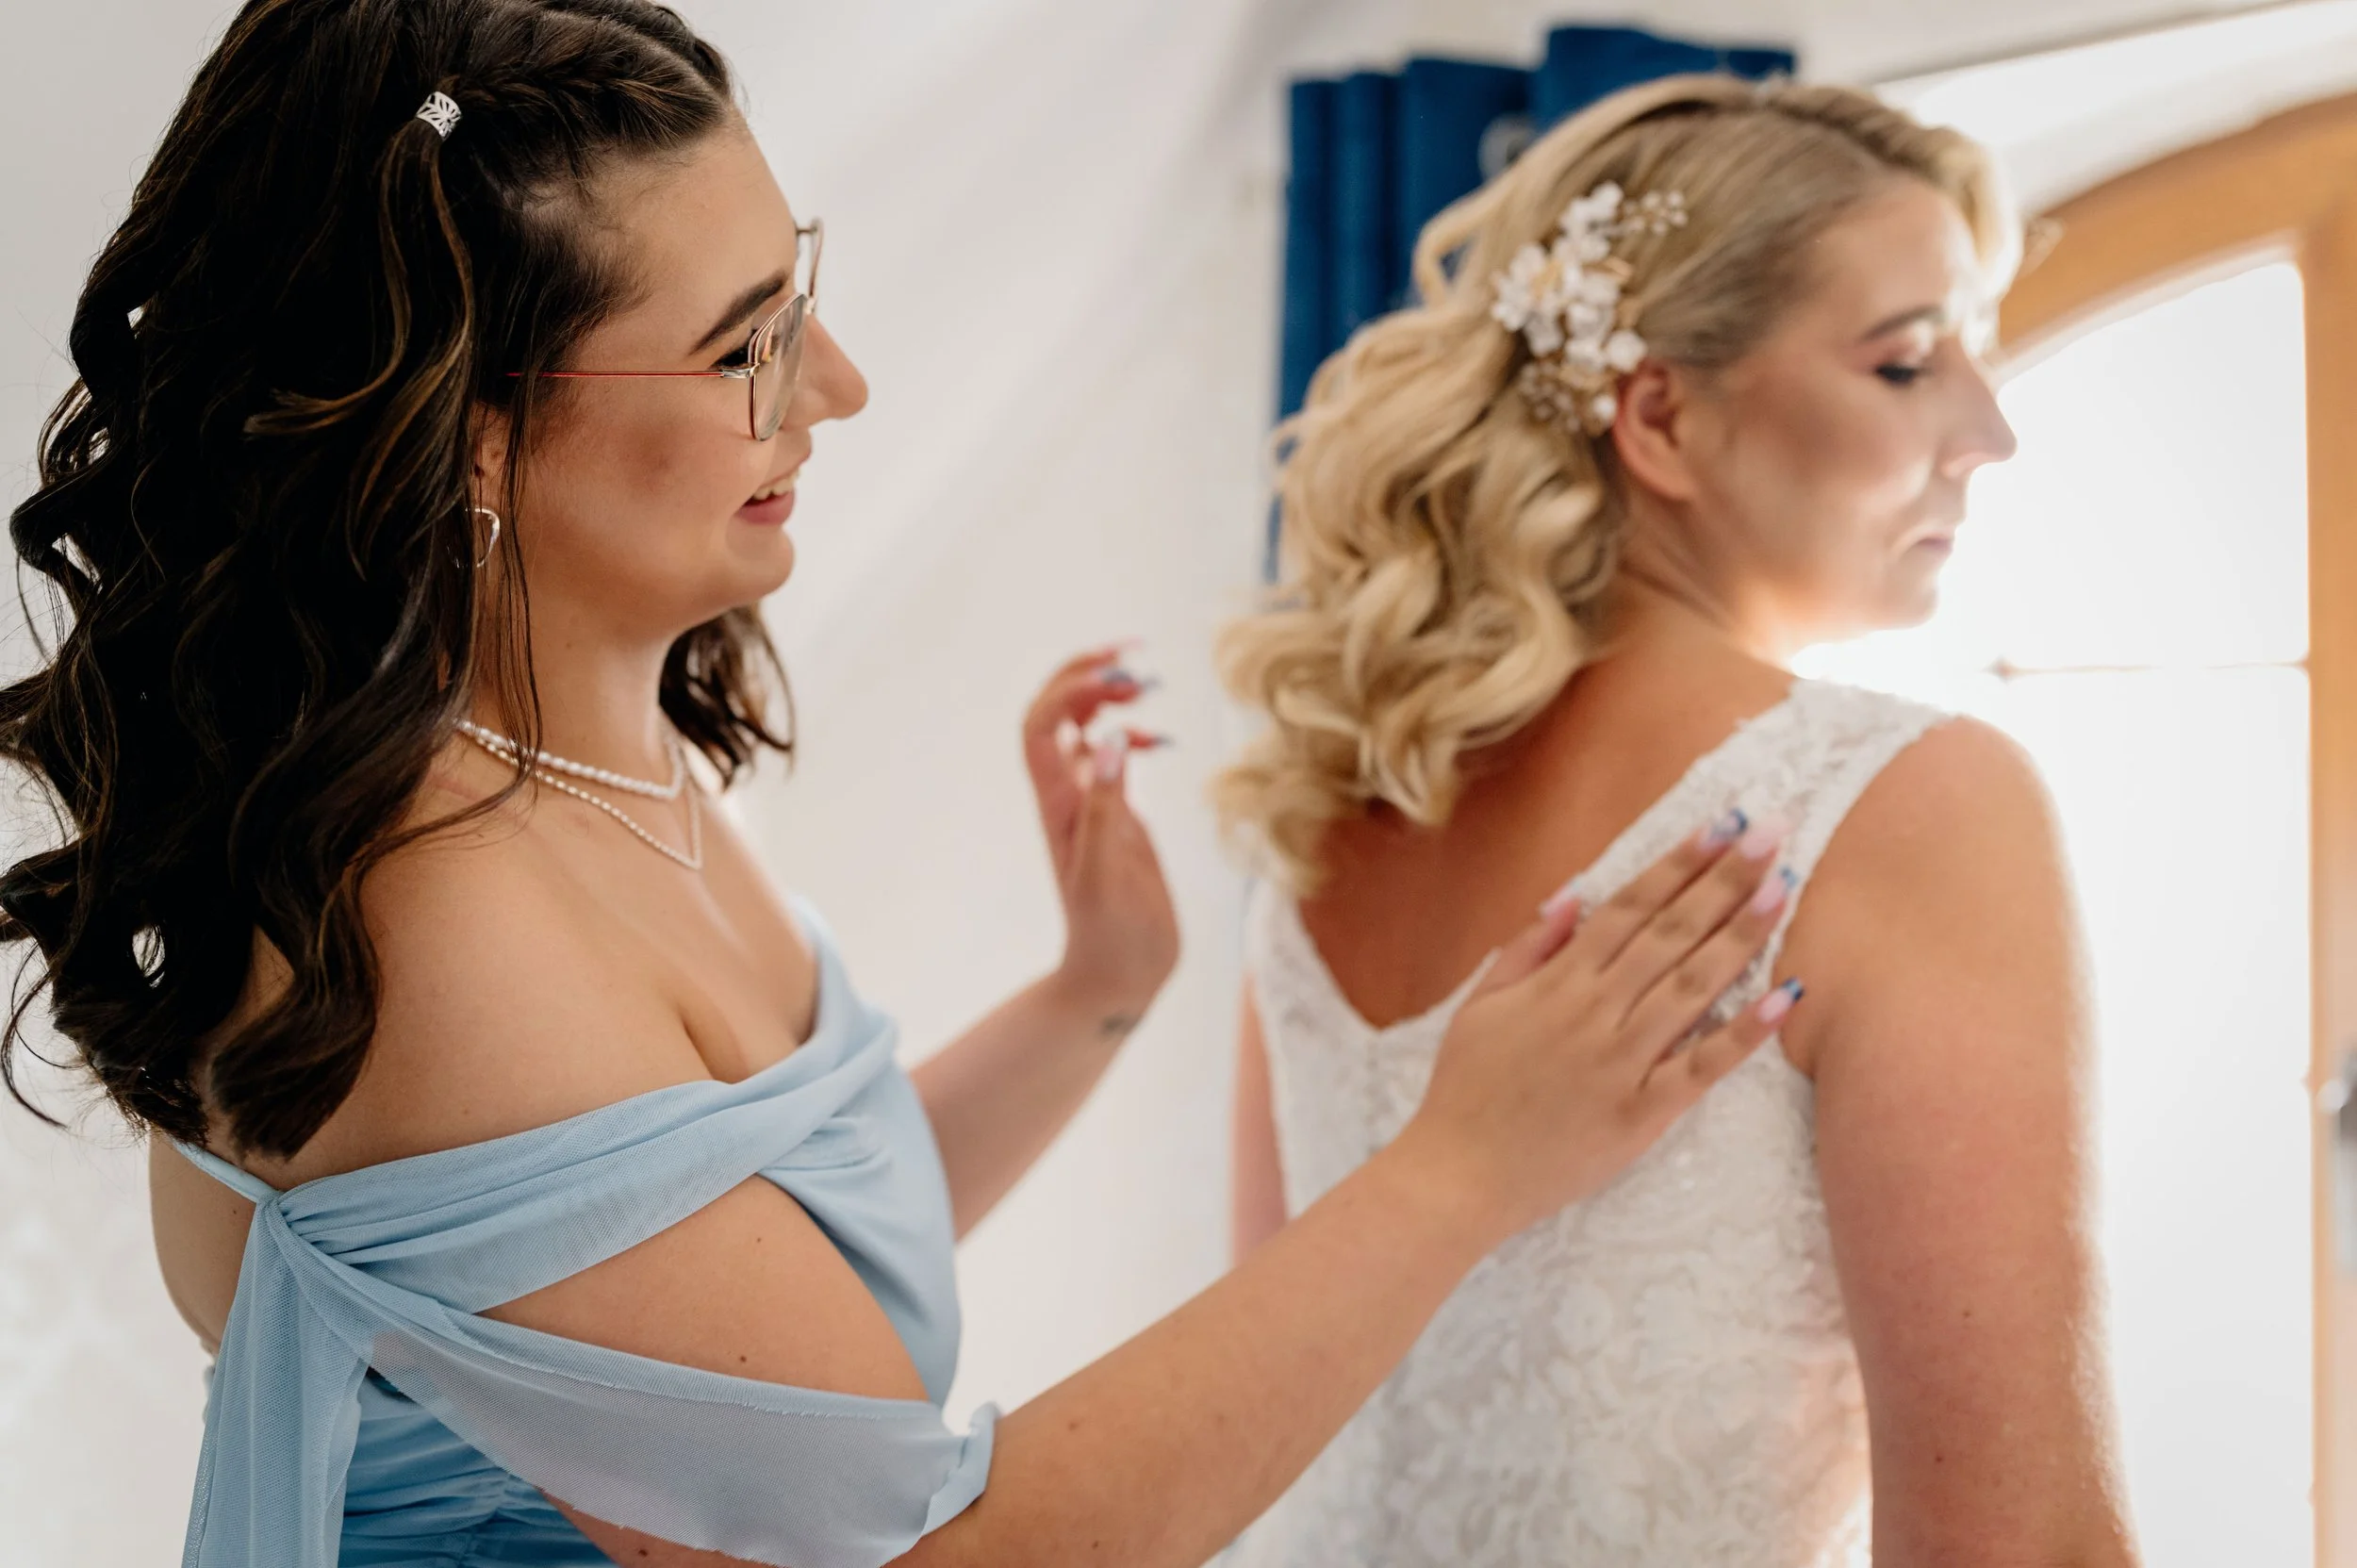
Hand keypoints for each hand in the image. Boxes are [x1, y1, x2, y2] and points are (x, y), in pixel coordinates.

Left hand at [1023, 646, 1179, 1037]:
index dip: (1071, 688)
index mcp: (1059, 804)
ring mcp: (1094, 804)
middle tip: (1133, 654)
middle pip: (1057, 715)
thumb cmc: (1108, 935)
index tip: (1119, 675)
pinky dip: (1136, 737)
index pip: (1042, 726)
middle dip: (1087, 674)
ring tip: (1150, 684)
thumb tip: (1114, 737)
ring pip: (1088, 731)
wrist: (1119, 977)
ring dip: (1112, 699)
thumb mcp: (1106, 871)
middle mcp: (1071, 796)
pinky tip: (1163, 739)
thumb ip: (1107, 805)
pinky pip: (1118, 761)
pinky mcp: (1120, 819)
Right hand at [1391, 815, 1798, 1240]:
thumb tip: (1572, 898)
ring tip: (1784, 890)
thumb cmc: (1465, 1089)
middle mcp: (1596, 1012)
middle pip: (1671, 934)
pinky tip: (1785, 997)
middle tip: (1773, 836)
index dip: (1678, 864)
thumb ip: (1526, 950)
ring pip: (1694, 987)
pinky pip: (1701, 1067)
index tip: (1721, 826)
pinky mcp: (1643, 1114)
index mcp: (1559, 983)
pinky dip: (1745, 1032)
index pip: (1630, 908)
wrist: (1458, 1175)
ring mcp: (1623, 1062)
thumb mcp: (1479, 1005)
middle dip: (1725, 880)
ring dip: (1742, 935)